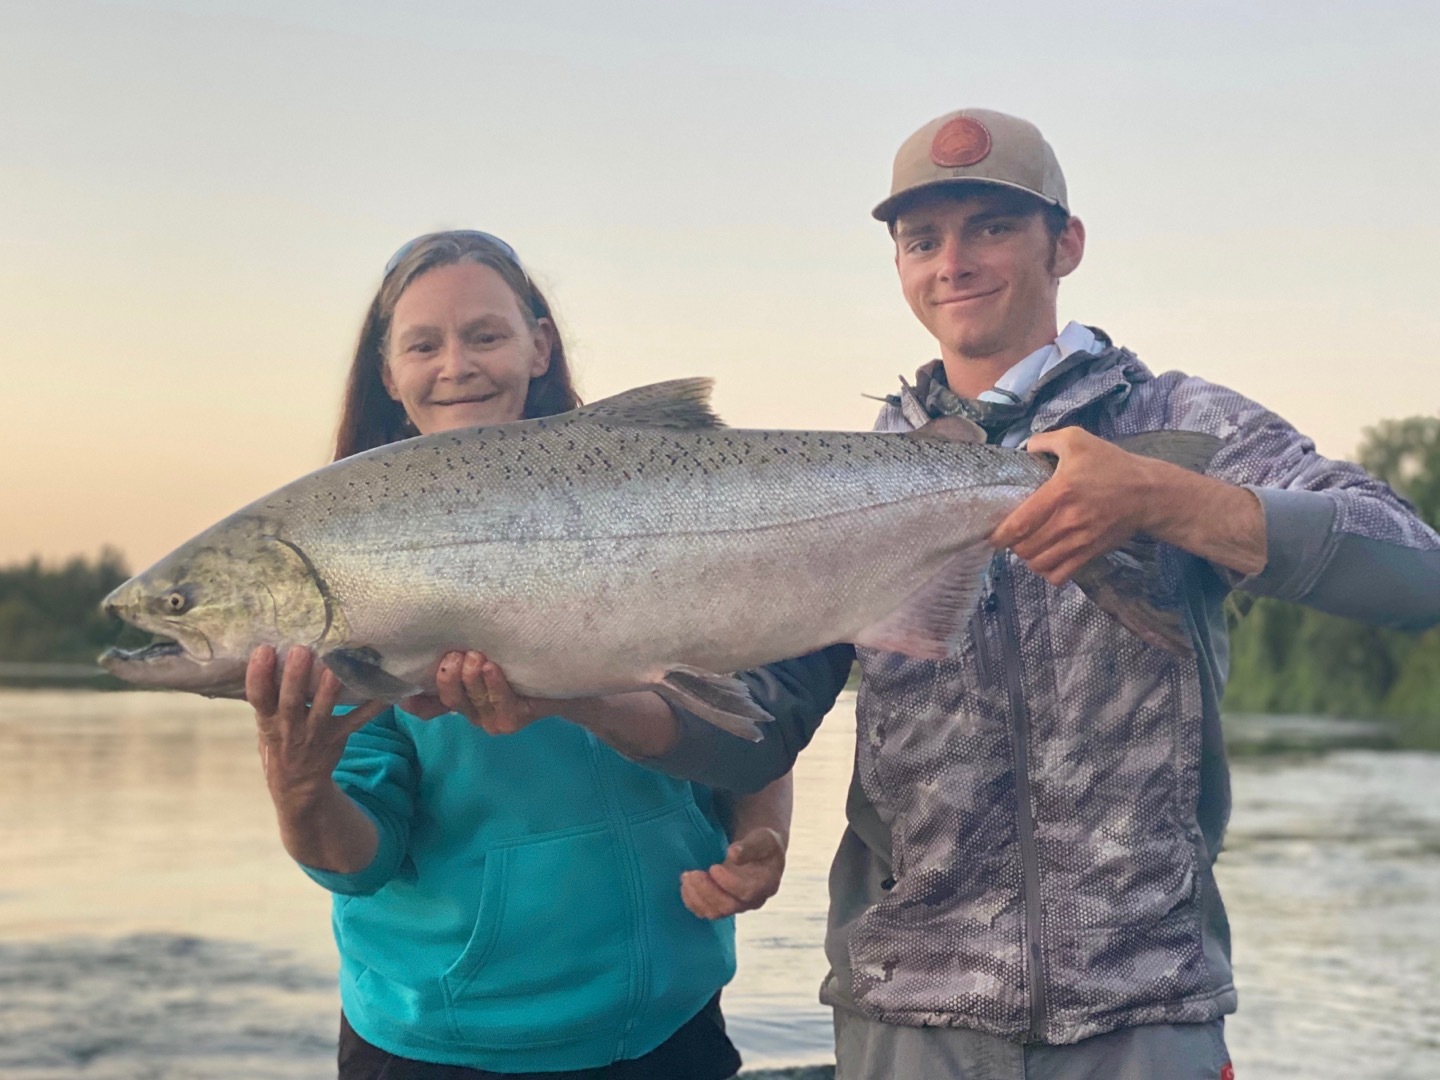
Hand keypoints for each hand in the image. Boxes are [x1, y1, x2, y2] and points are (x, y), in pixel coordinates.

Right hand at [247, 645, 386, 802]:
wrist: (296, 783)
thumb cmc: (279, 739)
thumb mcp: (264, 721)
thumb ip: (268, 694)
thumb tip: (272, 651)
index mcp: (268, 720)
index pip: (258, 697)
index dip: (258, 675)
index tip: (264, 650)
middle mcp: (291, 727)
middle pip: (291, 702)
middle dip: (295, 677)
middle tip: (300, 650)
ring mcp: (316, 733)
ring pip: (323, 710)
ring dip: (329, 690)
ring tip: (334, 667)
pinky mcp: (339, 736)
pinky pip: (358, 720)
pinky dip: (373, 707)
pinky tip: (386, 692)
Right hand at [404, 650, 546, 734]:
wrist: (563, 678)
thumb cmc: (518, 664)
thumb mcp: (483, 659)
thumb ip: (457, 660)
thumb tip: (421, 662)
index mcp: (460, 699)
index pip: (427, 708)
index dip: (414, 700)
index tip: (404, 689)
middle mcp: (473, 713)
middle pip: (450, 698)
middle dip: (449, 676)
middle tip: (457, 655)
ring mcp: (492, 720)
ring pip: (473, 700)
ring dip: (471, 676)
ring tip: (476, 656)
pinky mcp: (513, 721)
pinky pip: (499, 702)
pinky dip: (493, 683)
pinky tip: (491, 667)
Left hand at [680, 826, 786, 919]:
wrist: (760, 852)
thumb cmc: (763, 844)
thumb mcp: (763, 839)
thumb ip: (751, 847)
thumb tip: (734, 853)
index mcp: (767, 884)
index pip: (747, 892)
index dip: (728, 883)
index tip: (713, 868)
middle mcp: (753, 900)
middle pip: (728, 906)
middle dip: (707, 891)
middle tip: (693, 873)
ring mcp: (737, 906)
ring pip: (715, 912)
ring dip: (697, 896)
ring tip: (686, 876)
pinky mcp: (723, 906)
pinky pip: (705, 911)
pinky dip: (692, 901)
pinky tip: (685, 885)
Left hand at [989, 427, 1159, 586]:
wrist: (1147, 492)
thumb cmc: (1110, 464)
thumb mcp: (1076, 439)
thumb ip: (1044, 440)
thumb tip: (1024, 448)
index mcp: (1059, 492)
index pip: (1019, 524)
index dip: (999, 535)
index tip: (992, 535)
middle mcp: (1067, 521)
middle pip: (1025, 549)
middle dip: (1012, 545)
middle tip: (1013, 536)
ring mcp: (1080, 540)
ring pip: (1039, 565)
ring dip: (1028, 558)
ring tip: (1029, 547)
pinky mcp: (1090, 553)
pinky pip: (1060, 575)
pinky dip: (1047, 572)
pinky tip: (1047, 559)